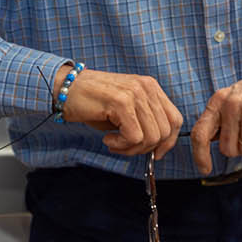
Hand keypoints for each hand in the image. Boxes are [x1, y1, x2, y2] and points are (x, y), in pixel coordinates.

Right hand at [59, 66, 184, 158]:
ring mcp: (135, 93)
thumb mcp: (126, 110)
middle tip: (124, 147)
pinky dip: (120, 145)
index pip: (175, 119)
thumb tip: (158, 148)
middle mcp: (146, 87)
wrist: (65, 89)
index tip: (155, 154)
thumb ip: (144, 122)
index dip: (169, 141)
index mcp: (151, 87)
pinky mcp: (121, 102)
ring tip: (114, 143)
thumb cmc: (93, 103)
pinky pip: (134, 137)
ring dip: (131, 149)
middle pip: (165, 132)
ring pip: (151, 137)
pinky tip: (107, 139)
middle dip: (145, 149)